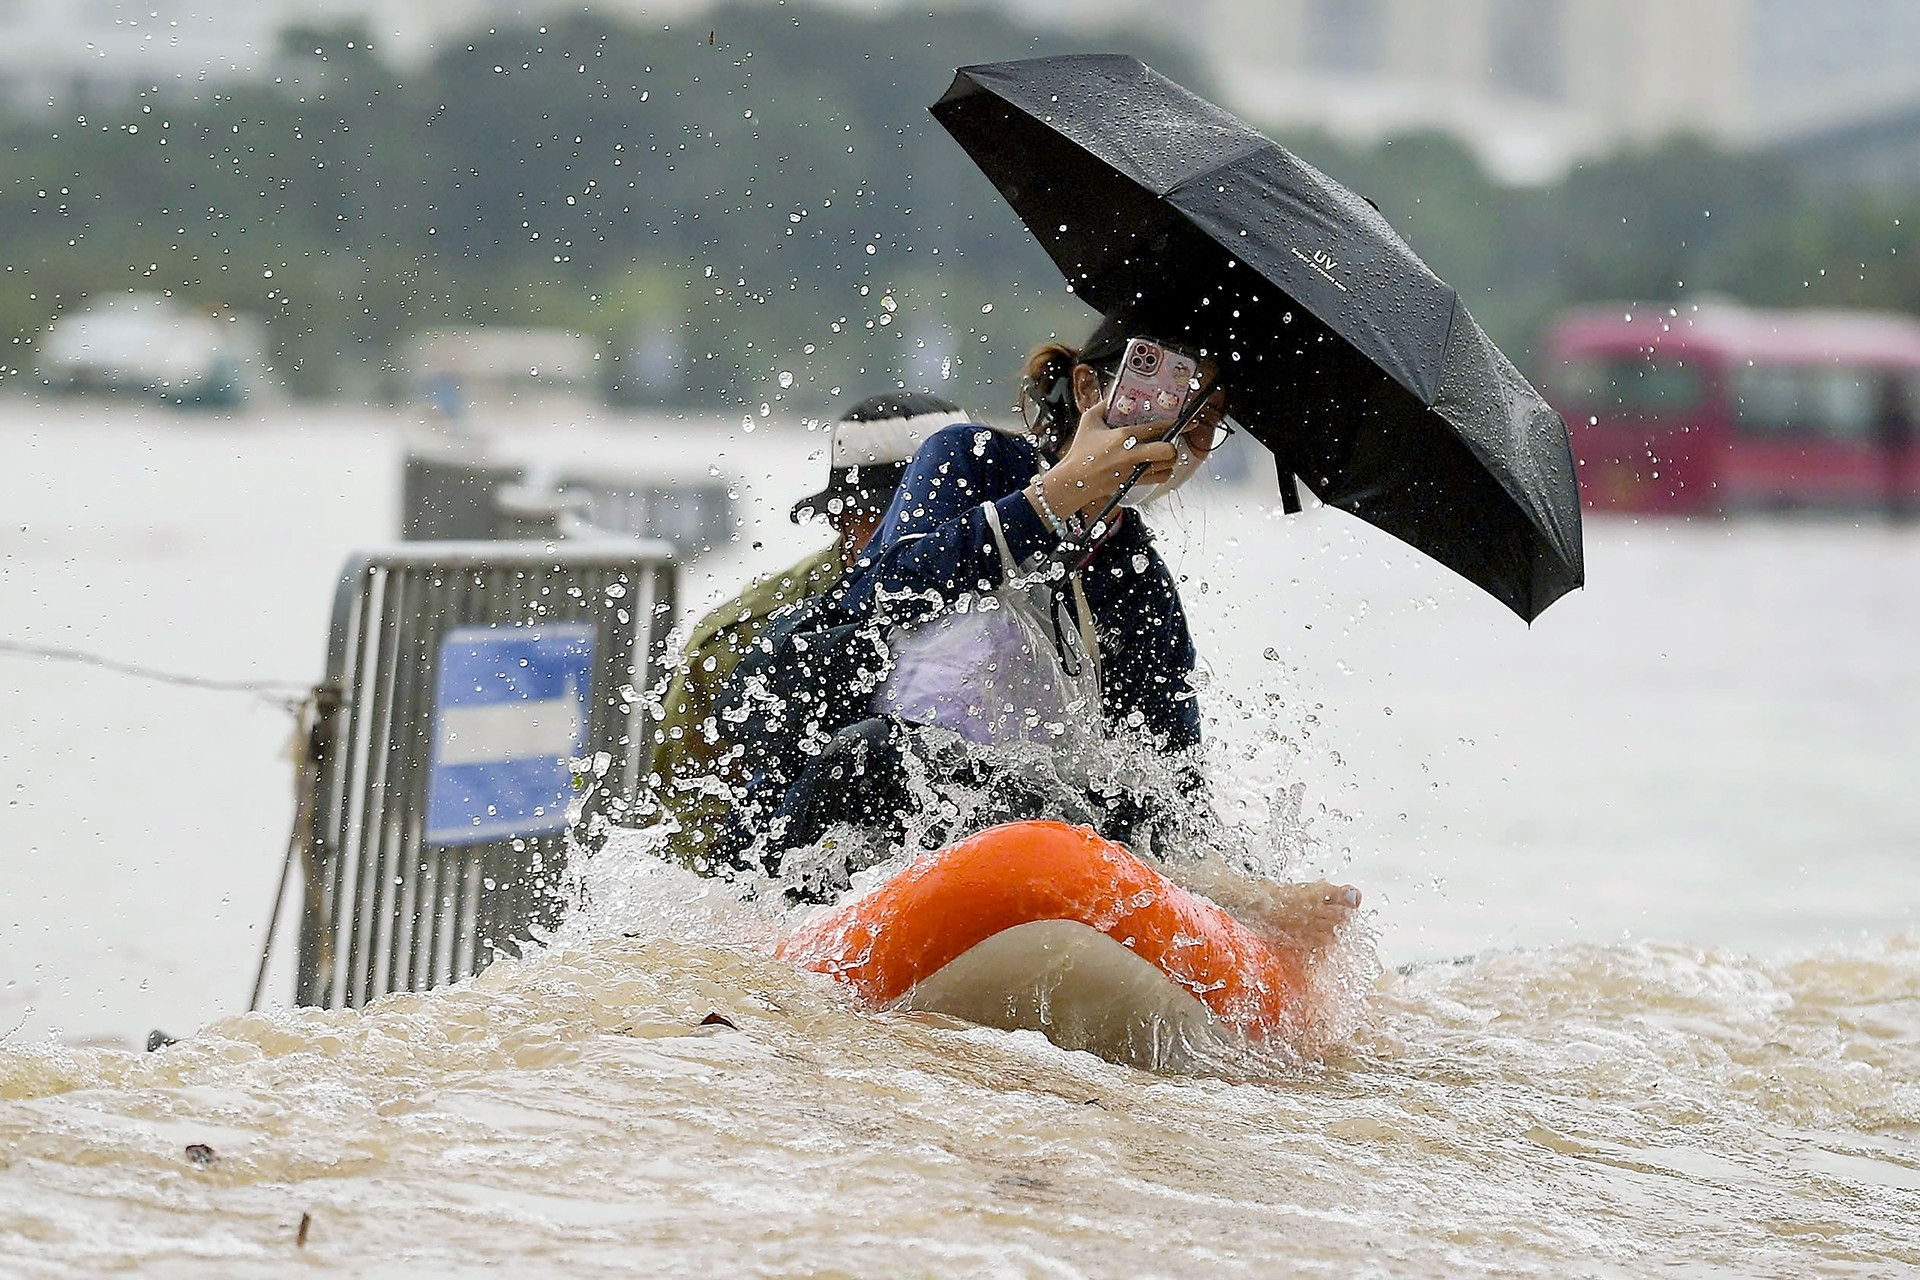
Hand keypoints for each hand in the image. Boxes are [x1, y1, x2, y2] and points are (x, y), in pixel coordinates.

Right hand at [1030, 401, 1177, 521]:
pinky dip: (1163, 472)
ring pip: (1167, 466)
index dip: (1172, 424)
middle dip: (1172, 445)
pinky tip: (1157, 466)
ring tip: (1163, 453)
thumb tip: (1114, 394)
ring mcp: (1135, 470)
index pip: (1156, 428)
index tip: (1180, 422)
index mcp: (1123, 436)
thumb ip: (1103, 405)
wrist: (1074, 480)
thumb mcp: (1089, 422)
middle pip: (1168, 450)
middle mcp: (1132, 454)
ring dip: (1169, 459)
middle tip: (1168, 441)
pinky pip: (1160, 479)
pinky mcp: (1134, 483)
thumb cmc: (1080, 452)